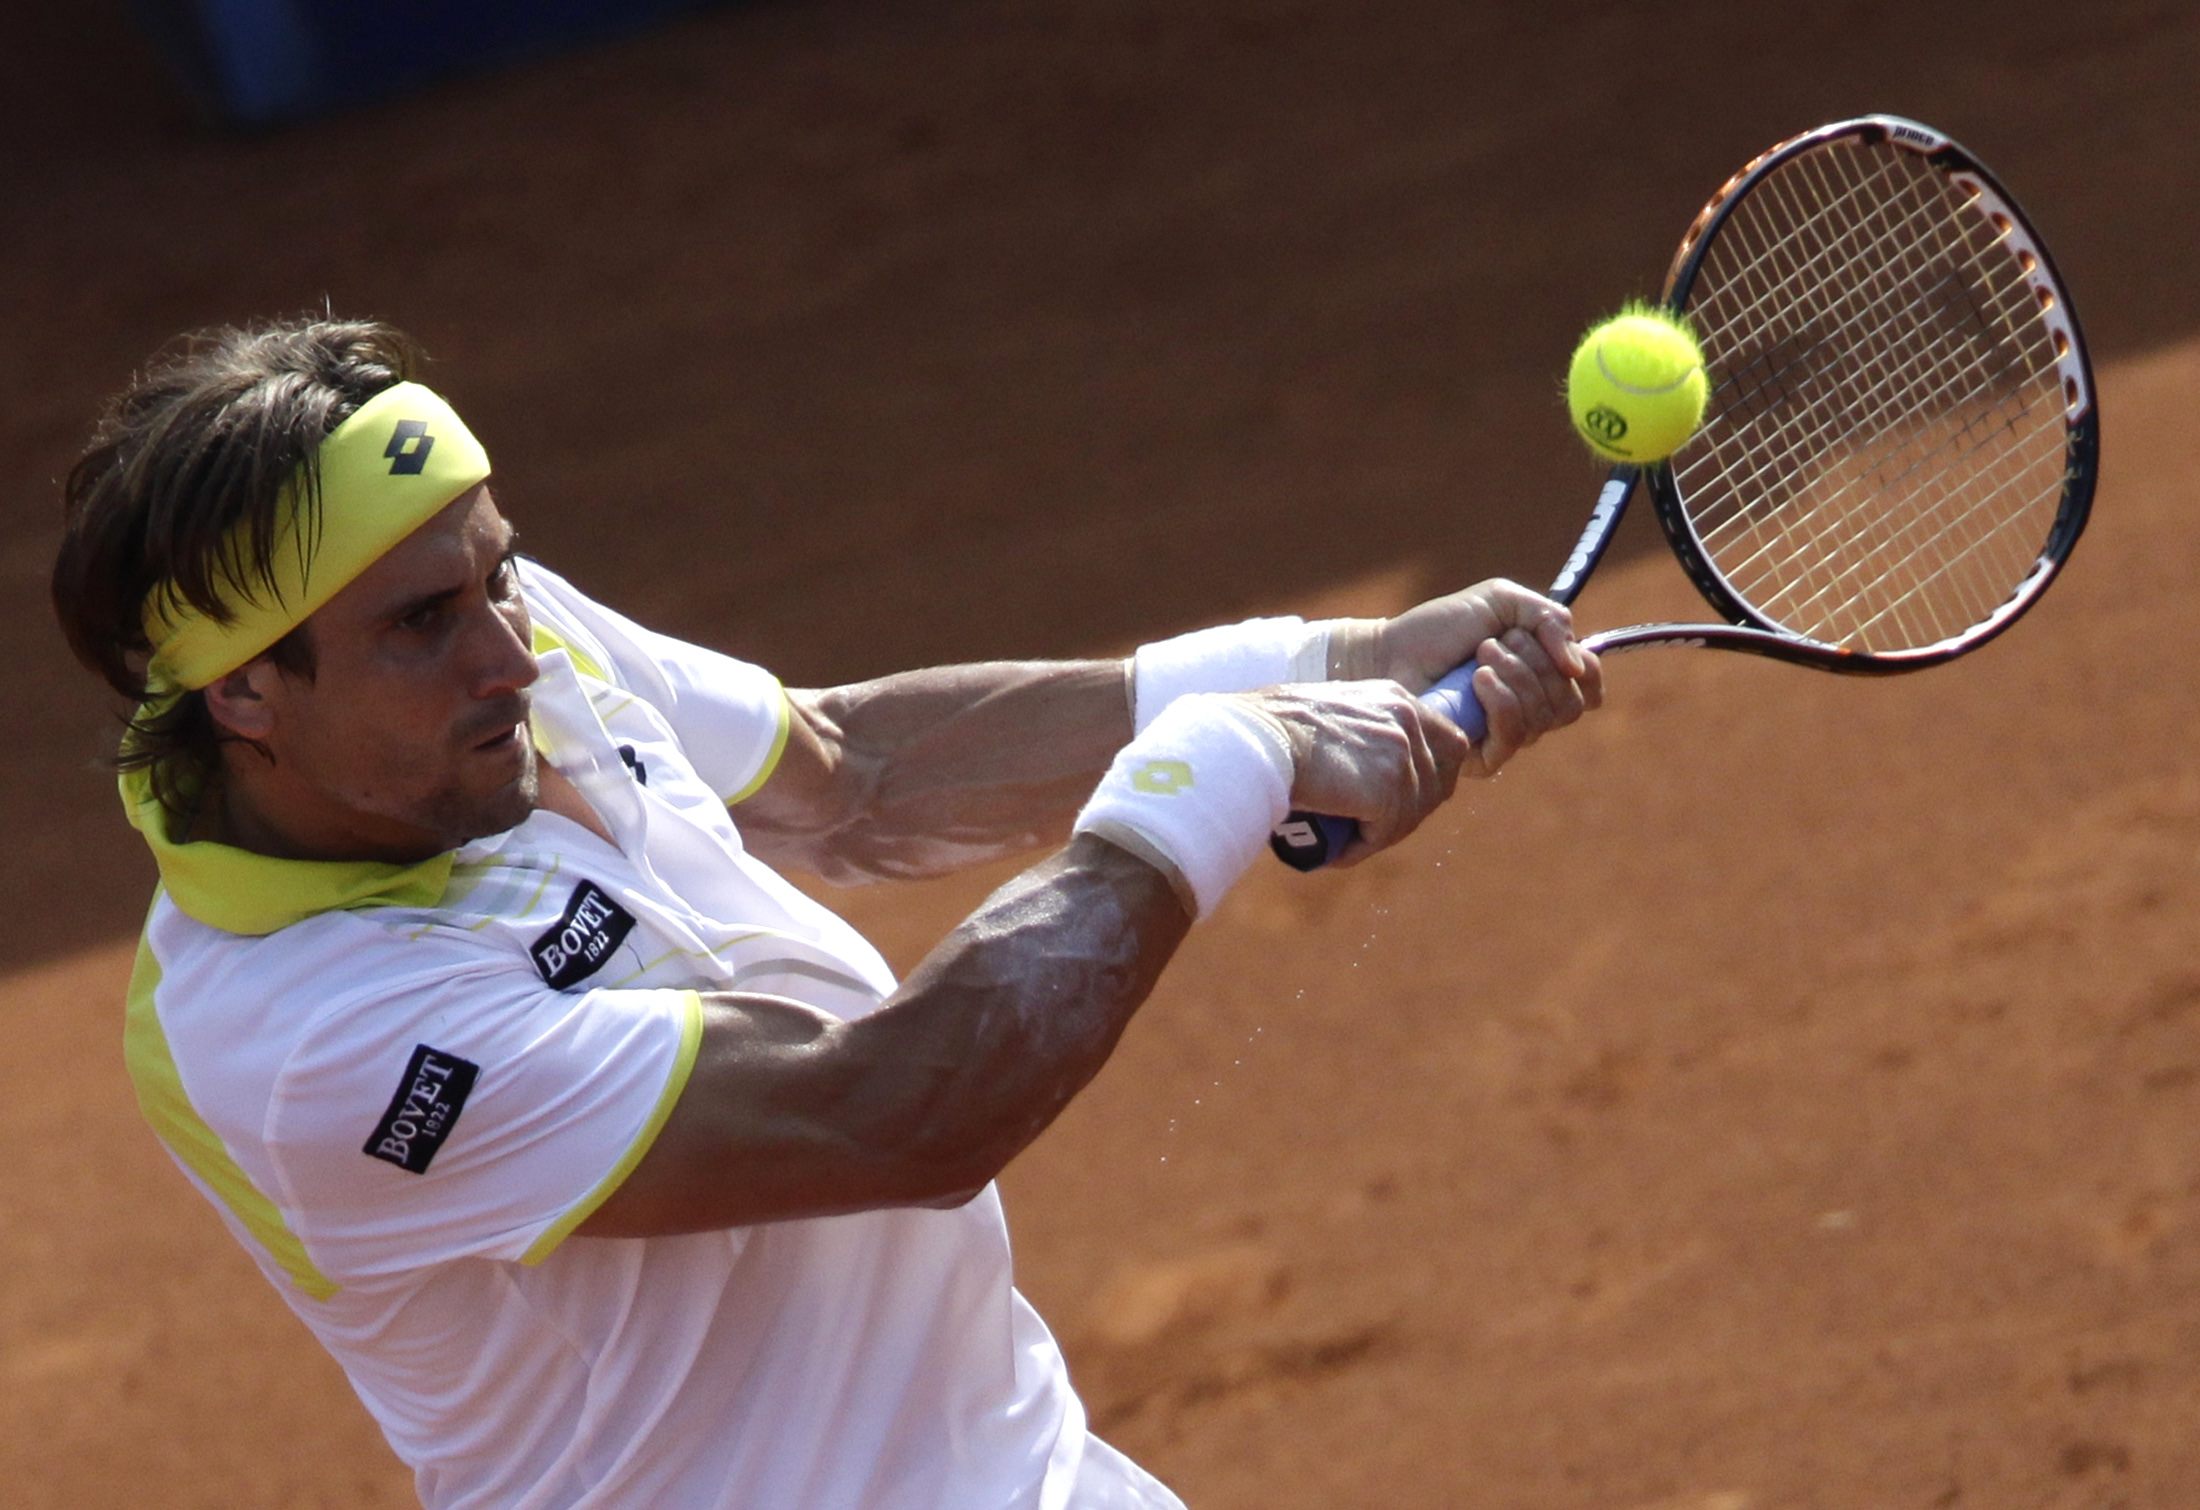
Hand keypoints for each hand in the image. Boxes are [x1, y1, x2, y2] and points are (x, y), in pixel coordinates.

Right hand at [1241, 680, 1470, 866]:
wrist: (1255, 737)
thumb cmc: (1272, 728)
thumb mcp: (1332, 714)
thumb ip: (1361, 733)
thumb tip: (1366, 771)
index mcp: (1396, 698)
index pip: (1447, 743)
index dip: (1430, 776)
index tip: (1401, 797)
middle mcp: (1407, 718)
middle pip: (1439, 781)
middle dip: (1411, 812)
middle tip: (1372, 828)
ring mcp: (1401, 752)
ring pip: (1413, 812)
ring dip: (1382, 834)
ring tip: (1346, 842)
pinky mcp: (1388, 787)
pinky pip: (1386, 832)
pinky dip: (1362, 847)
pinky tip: (1337, 850)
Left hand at [1330, 580, 1602, 776]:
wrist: (1392, 651)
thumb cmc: (1442, 627)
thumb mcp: (1503, 602)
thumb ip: (1550, 619)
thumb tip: (1578, 665)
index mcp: (1539, 676)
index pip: (1588, 692)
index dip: (1588, 674)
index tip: (1566, 653)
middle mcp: (1528, 710)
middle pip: (1568, 703)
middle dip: (1538, 663)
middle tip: (1496, 642)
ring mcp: (1504, 735)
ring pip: (1543, 718)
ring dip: (1517, 676)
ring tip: (1481, 655)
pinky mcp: (1480, 756)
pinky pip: (1514, 736)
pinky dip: (1503, 701)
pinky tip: (1478, 680)